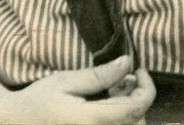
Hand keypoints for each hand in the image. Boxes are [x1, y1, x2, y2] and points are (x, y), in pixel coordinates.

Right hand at [0, 55, 155, 123]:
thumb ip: (100, 76)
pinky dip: (120, 122)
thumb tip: (129, 63)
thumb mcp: (66, 82)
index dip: (146, 88)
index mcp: (90, 122)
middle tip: (123, 81)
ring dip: (130, 113)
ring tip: (112, 95)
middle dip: (138, 100)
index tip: (140, 70)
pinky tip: (106, 111)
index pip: (136, 109)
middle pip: (138, 123)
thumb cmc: (37, 102)